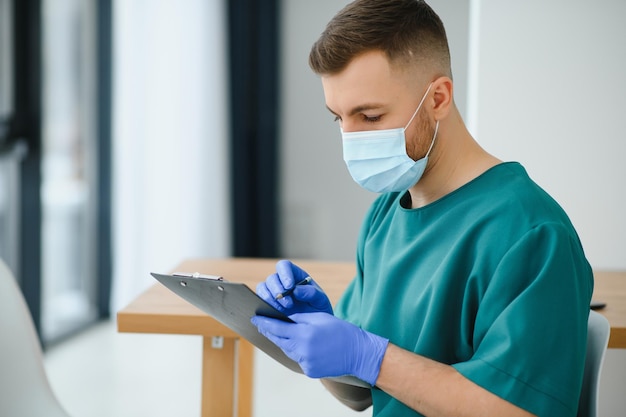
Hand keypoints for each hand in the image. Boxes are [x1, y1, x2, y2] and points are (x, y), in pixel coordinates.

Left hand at [251, 312, 388, 385]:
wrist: (358, 352)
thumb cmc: (341, 331)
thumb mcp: (319, 318)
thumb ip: (299, 319)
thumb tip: (284, 319)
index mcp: (305, 333)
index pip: (277, 328)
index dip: (264, 323)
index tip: (254, 318)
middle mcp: (303, 350)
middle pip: (279, 340)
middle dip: (270, 332)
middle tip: (261, 324)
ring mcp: (306, 362)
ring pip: (288, 350)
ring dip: (284, 342)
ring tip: (279, 333)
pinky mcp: (310, 371)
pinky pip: (298, 359)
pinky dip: (297, 352)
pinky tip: (301, 346)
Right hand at [256, 260, 332, 314]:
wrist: (313, 326)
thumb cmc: (318, 309)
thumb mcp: (321, 300)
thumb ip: (312, 293)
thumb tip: (296, 290)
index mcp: (294, 275)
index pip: (284, 266)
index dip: (284, 273)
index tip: (290, 286)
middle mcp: (281, 282)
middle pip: (271, 279)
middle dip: (277, 291)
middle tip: (288, 304)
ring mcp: (272, 293)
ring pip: (262, 289)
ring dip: (270, 299)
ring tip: (282, 311)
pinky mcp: (267, 305)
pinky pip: (259, 302)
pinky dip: (263, 308)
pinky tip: (273, 316)